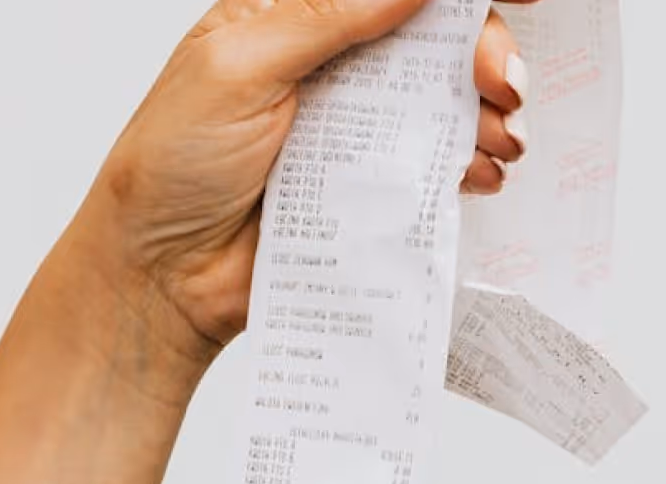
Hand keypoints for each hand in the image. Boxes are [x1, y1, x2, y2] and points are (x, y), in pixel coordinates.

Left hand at [77, 0, 537, 365]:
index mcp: (296, 18)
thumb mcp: (241, 66)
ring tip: (501, 138)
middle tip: (503, 83)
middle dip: (485, 52)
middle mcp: (332, 68)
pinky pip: (436, 170)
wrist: (162, 276)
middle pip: (435, 39)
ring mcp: (354, 132)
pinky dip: (471, 167)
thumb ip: (331, 15)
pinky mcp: (368, 191)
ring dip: (489, 114)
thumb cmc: (172, 164)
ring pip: (446, 103)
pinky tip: (478, 175)